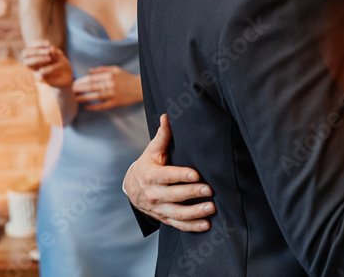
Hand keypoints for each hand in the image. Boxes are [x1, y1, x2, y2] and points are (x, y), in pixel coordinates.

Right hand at [22, 40, 72, 87]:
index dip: (37, 43)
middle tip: (48, 52)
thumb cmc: (60, 62)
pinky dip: (46, 69)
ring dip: (37, 59)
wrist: (66, 76)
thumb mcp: (59, 56)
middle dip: (36, 51)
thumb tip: (51, 48)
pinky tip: (52, 68)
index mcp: (37, 53)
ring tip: (49, 59)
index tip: (48, 43)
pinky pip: (38, 73)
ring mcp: (35, 69)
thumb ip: (55, 52)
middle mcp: (34, 60)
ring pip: (26, 62)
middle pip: (25, 53)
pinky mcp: (40, 77)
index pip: (31, 45)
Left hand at [74, 65, 142, 110]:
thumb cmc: (127, 77)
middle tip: (71, 91)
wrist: (141, 87)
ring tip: (75, 99)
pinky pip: (103, 105)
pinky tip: (87, 107)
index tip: (74, 83)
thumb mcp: (115, 69)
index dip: (81, 81)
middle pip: (91, 87)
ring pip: (95, 96)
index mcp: (109, 75)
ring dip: (84, 98)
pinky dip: (94, 107)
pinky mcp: (116, 102)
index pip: (91, 78)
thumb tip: (88, 71)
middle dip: (79, 89)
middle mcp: (110, 84)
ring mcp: (113, 94)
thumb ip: (102, 69)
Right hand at [124, 114, 213, 231]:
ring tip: (211, 208)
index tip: (196, 174)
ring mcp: (158, 208)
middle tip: (209, 190)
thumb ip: (162, 136)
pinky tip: (206, 224)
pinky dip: (192, 226)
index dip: (182, 176)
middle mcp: (154, 194)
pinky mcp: (164, 218)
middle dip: (192, 193)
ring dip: (195, 213)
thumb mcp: (151, 151)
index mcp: (151, 175)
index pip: (168, 176)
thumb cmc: (147, 166)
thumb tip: (167, 116)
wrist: (131, 189)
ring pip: (177, 213)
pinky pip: (178, 224)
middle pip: (174, 195)